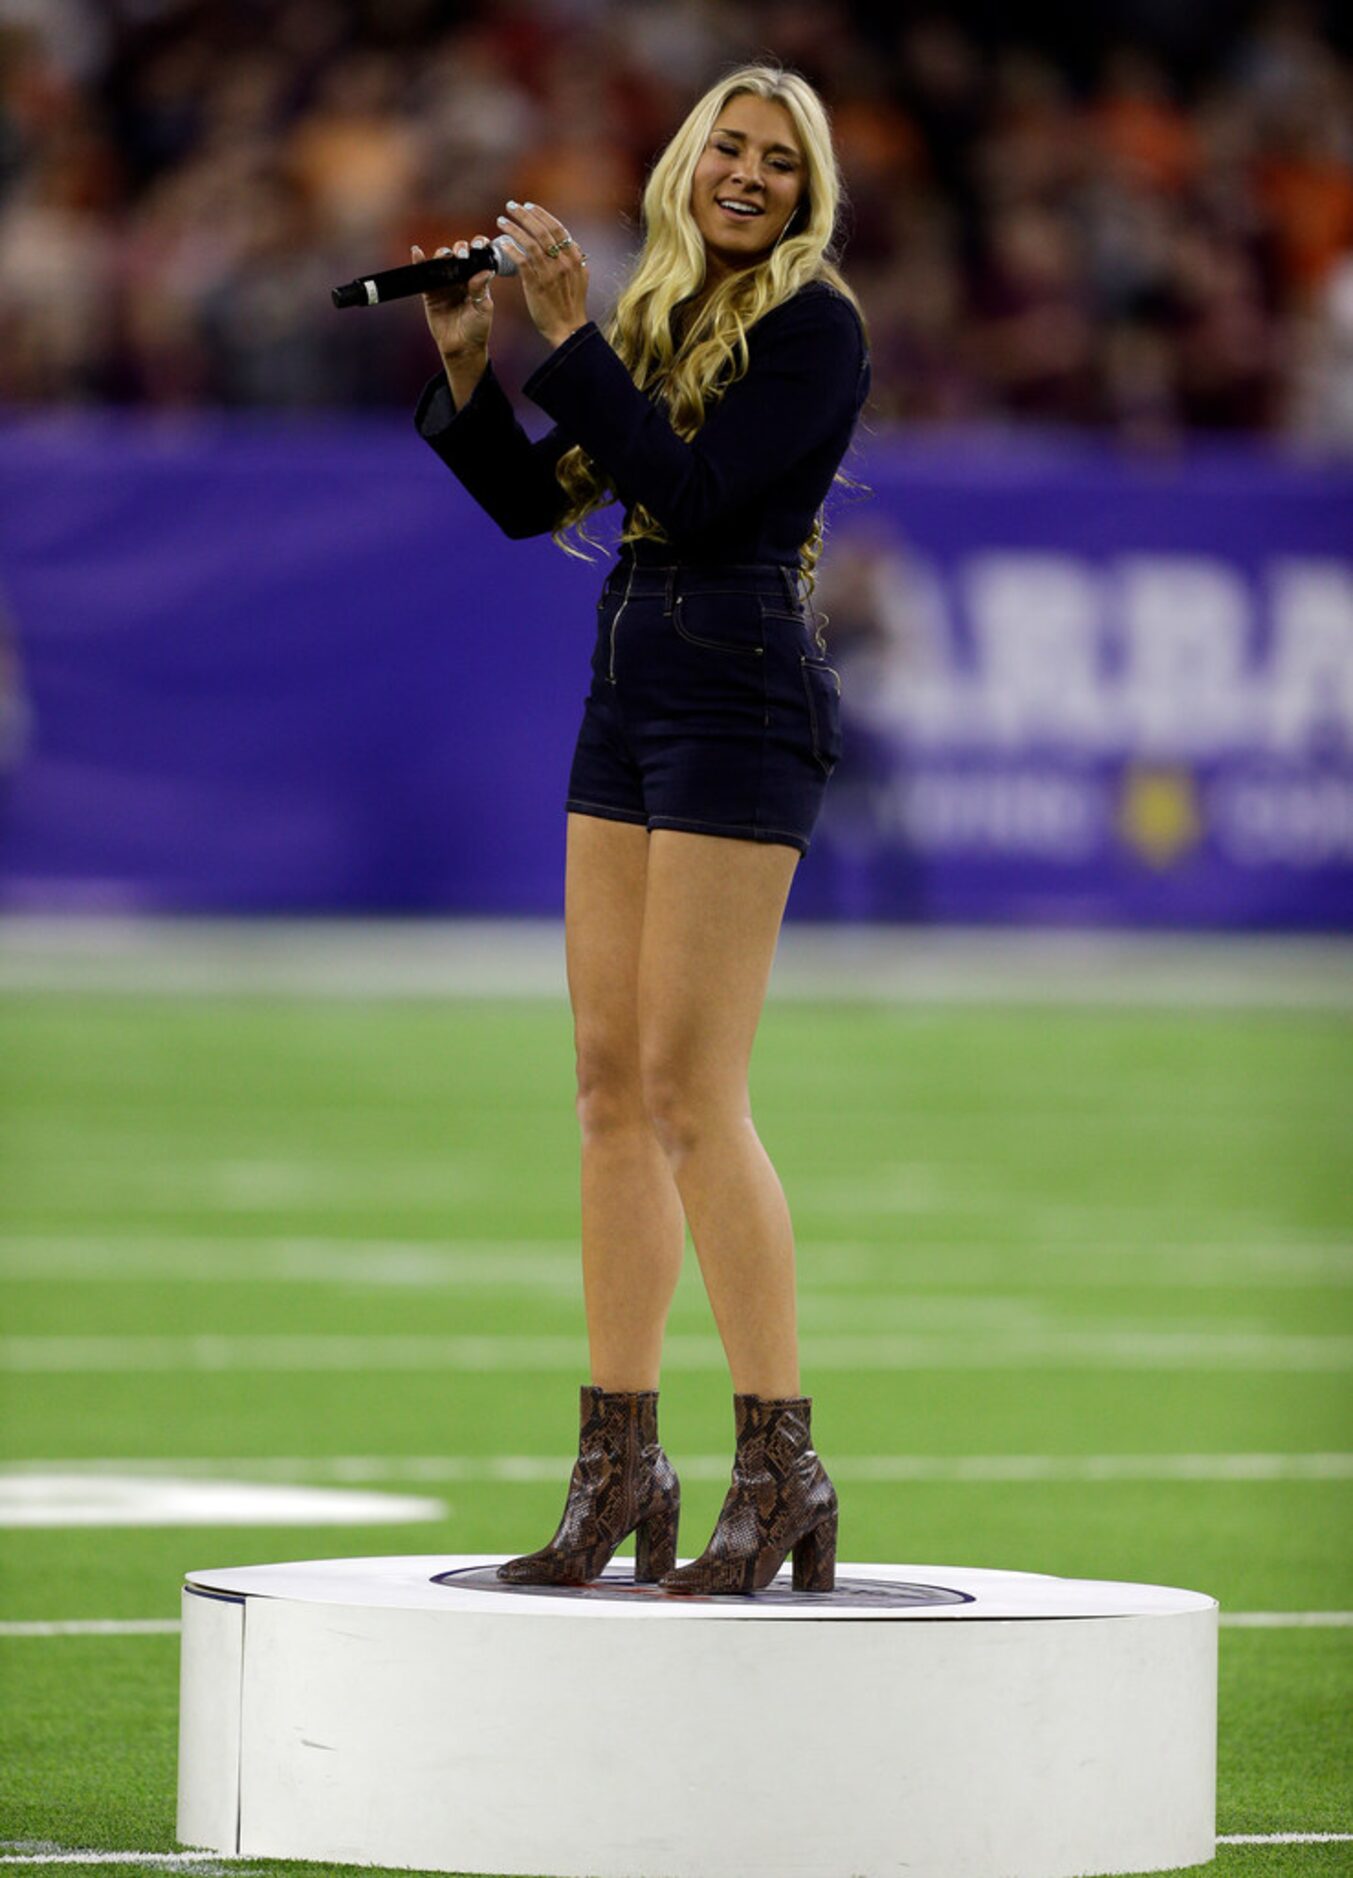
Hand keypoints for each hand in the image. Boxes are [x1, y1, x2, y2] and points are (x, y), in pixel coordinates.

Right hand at [412, 237, 494, 361]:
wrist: (461, 348)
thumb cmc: (477, 329)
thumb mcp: (483, 308)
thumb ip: (481, 288)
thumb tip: (485, 270)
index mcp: (476, 278)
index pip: (477, 256)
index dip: (478, 246)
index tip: (480, 245)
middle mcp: (460, 277)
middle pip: (458, 253)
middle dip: (460, 249)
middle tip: (462, 255)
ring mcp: (444, 283)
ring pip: (441, 261)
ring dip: (442, 254)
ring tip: (445, 257)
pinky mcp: (430, 292)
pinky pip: (423, 274)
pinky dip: (419, 262)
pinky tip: (417, 252)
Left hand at [494, 200, 589, 348]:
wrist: (568, 329)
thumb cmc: (571, 306)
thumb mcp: (580, 279)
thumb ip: (574, 259)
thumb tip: (569, 243)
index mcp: (575, 258)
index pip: (557, 228)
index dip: (542, 215)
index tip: (529, 206)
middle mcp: (563, 262)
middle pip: (542, 230)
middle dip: (525, 215)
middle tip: (511, 206)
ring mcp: (550, 273)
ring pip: (530, 242)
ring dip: (514, 228)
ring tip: (501, 220)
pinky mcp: (536, 284)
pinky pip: (522, 260)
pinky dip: (511, 248)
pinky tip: (501, 243)